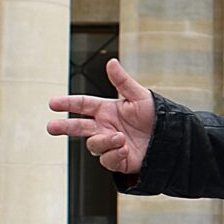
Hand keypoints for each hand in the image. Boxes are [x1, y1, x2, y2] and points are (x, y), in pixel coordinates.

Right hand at [47, 57, 155, 175]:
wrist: (173, 139)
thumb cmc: (157, 116)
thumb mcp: (140, 96)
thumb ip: (122, 81)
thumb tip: (111, 62)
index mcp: (107, 110)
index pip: (83, 105)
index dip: (68, 103)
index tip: (52, 103)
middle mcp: (106, 127)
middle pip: (78, 127)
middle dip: (64, 127)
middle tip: (51, 126)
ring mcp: (110, 144)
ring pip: (94, 145)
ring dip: (105, 142)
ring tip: (121, 138)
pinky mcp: (118, 160)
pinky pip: (107, 160)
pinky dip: (115, 154)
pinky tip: (126, 150)